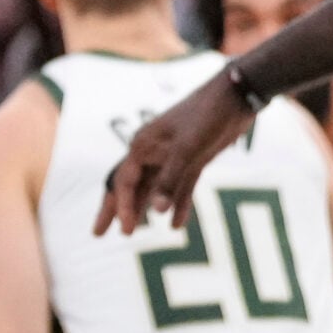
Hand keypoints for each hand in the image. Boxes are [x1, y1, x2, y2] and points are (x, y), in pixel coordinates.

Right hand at [95, 70, 255, 233]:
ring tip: (131, 232)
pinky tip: (174, 226)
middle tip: (98, 234)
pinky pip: (180, 188)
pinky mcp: (193, 160)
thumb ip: (171, 181)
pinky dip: (176, 205)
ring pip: (151, 188)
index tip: (124, 231)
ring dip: (142, 209)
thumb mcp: (188, 150)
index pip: (124, 182)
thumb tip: (155, 212)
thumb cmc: (206, 117)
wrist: (234, 98)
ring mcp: (172, 157)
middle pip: (128, 186)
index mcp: (142, 146)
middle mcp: (152, 152)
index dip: (121, 207)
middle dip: (115, 210)